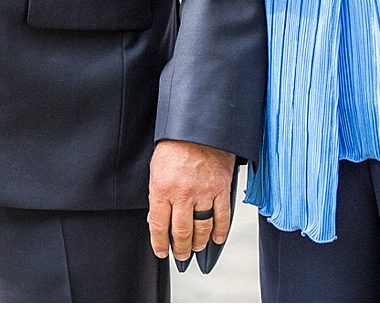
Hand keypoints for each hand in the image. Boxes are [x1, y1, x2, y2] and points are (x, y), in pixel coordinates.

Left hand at [147, 139, 235, 262]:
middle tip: (180, 255)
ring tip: (196, 248)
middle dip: (180, 248)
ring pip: (202, 228)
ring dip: (199, 242)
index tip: (161, 252)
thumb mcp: (156, 168)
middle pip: (182, 231)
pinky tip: (217, 238)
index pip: (159, 226)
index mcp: (162, 189)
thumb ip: (157, 194)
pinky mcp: (221, 188)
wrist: (200, 124)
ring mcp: (204, 192)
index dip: (159, 243)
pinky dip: (221, 231)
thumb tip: (157, 217)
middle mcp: (183, 194)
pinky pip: (223, 216)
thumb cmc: (176, 142)